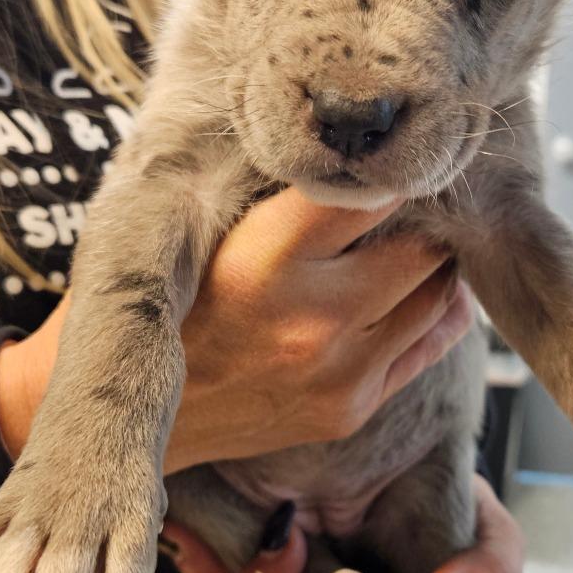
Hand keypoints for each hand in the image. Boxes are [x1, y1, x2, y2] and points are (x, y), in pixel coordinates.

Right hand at [0, 187, 474, 465]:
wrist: (131, 412)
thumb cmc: (167, 302)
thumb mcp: (200, 230)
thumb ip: (280, 198)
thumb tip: (362, 160)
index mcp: (263, 260)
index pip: (368, 194)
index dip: (388, 171)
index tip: (390, 160)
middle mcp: (311, 319)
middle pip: (421, 245)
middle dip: (422, 218)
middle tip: (412, 202)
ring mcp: (338, 372)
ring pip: (439, 293)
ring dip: (435, 262)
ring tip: (414, 243)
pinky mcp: (350, 409)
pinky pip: (433, 342)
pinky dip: (440, 308)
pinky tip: (421, 289)